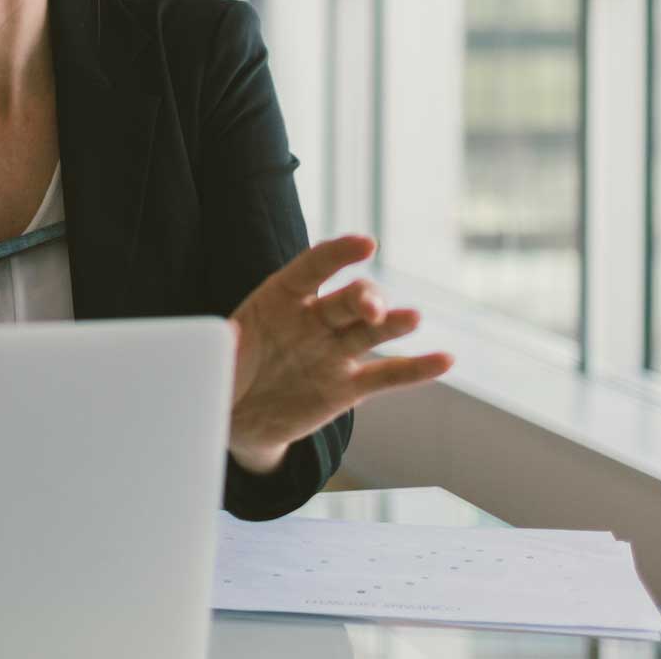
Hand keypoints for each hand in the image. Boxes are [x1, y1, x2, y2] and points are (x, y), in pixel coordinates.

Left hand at [226, 235, 452, 472]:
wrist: (238, 416)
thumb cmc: (225, 370)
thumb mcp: (216, 354)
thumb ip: (224, 343)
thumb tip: (225, 336)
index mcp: (280, 297)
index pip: (313, 267)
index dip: (339, 254)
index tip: (366, 244)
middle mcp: (314, 319)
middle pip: (346, 300)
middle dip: (363, 298)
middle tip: (371, 305)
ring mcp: (334, 352)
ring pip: (370, 333)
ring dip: (393, 324)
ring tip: (412, 319)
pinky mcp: (348, 387)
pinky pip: (386, 376)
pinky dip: (416, 368)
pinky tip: (444, 360)